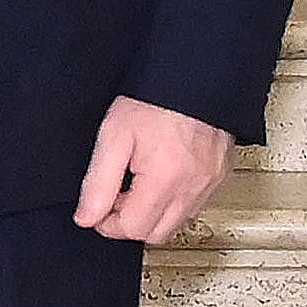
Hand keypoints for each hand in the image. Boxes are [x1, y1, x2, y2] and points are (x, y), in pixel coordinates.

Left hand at [75, 96, 236, 243]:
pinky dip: (176, 200)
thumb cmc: (155, 98)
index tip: (103, 201)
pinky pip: (195, 204)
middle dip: (133, 220)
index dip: (109, 221)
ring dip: (155, 211)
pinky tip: (164, 174)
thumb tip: (86, 218)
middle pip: (157, 234)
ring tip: (143, 177)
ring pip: (178, 222)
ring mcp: (211, 182)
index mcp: (165, 179)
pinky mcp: (221, 175)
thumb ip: (98, 183)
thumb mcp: (114, 135)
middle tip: (121, 189)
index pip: (132, 229)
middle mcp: (193, 187)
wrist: (194, 72)